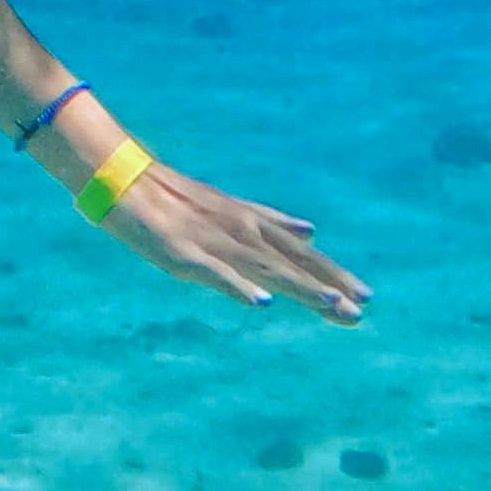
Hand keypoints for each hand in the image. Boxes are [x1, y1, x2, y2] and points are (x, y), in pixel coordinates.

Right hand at [96, 142, 370, 323]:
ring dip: (299, 287)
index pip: (302, 252)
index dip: (333, 273)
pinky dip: (240, 286)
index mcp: (254, 222)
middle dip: (328, 285)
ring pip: (265, 268)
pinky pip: (218, 273)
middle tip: (361, 311)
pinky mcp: (185, 253)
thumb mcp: (233, 208)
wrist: (125, 179)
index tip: (365, 296)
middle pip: (292, 262)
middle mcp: (243, 230)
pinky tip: (262, 302)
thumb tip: (313, 230)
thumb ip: (273, 221)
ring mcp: (215, 241)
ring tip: (330, 305)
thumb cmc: (177, 198)